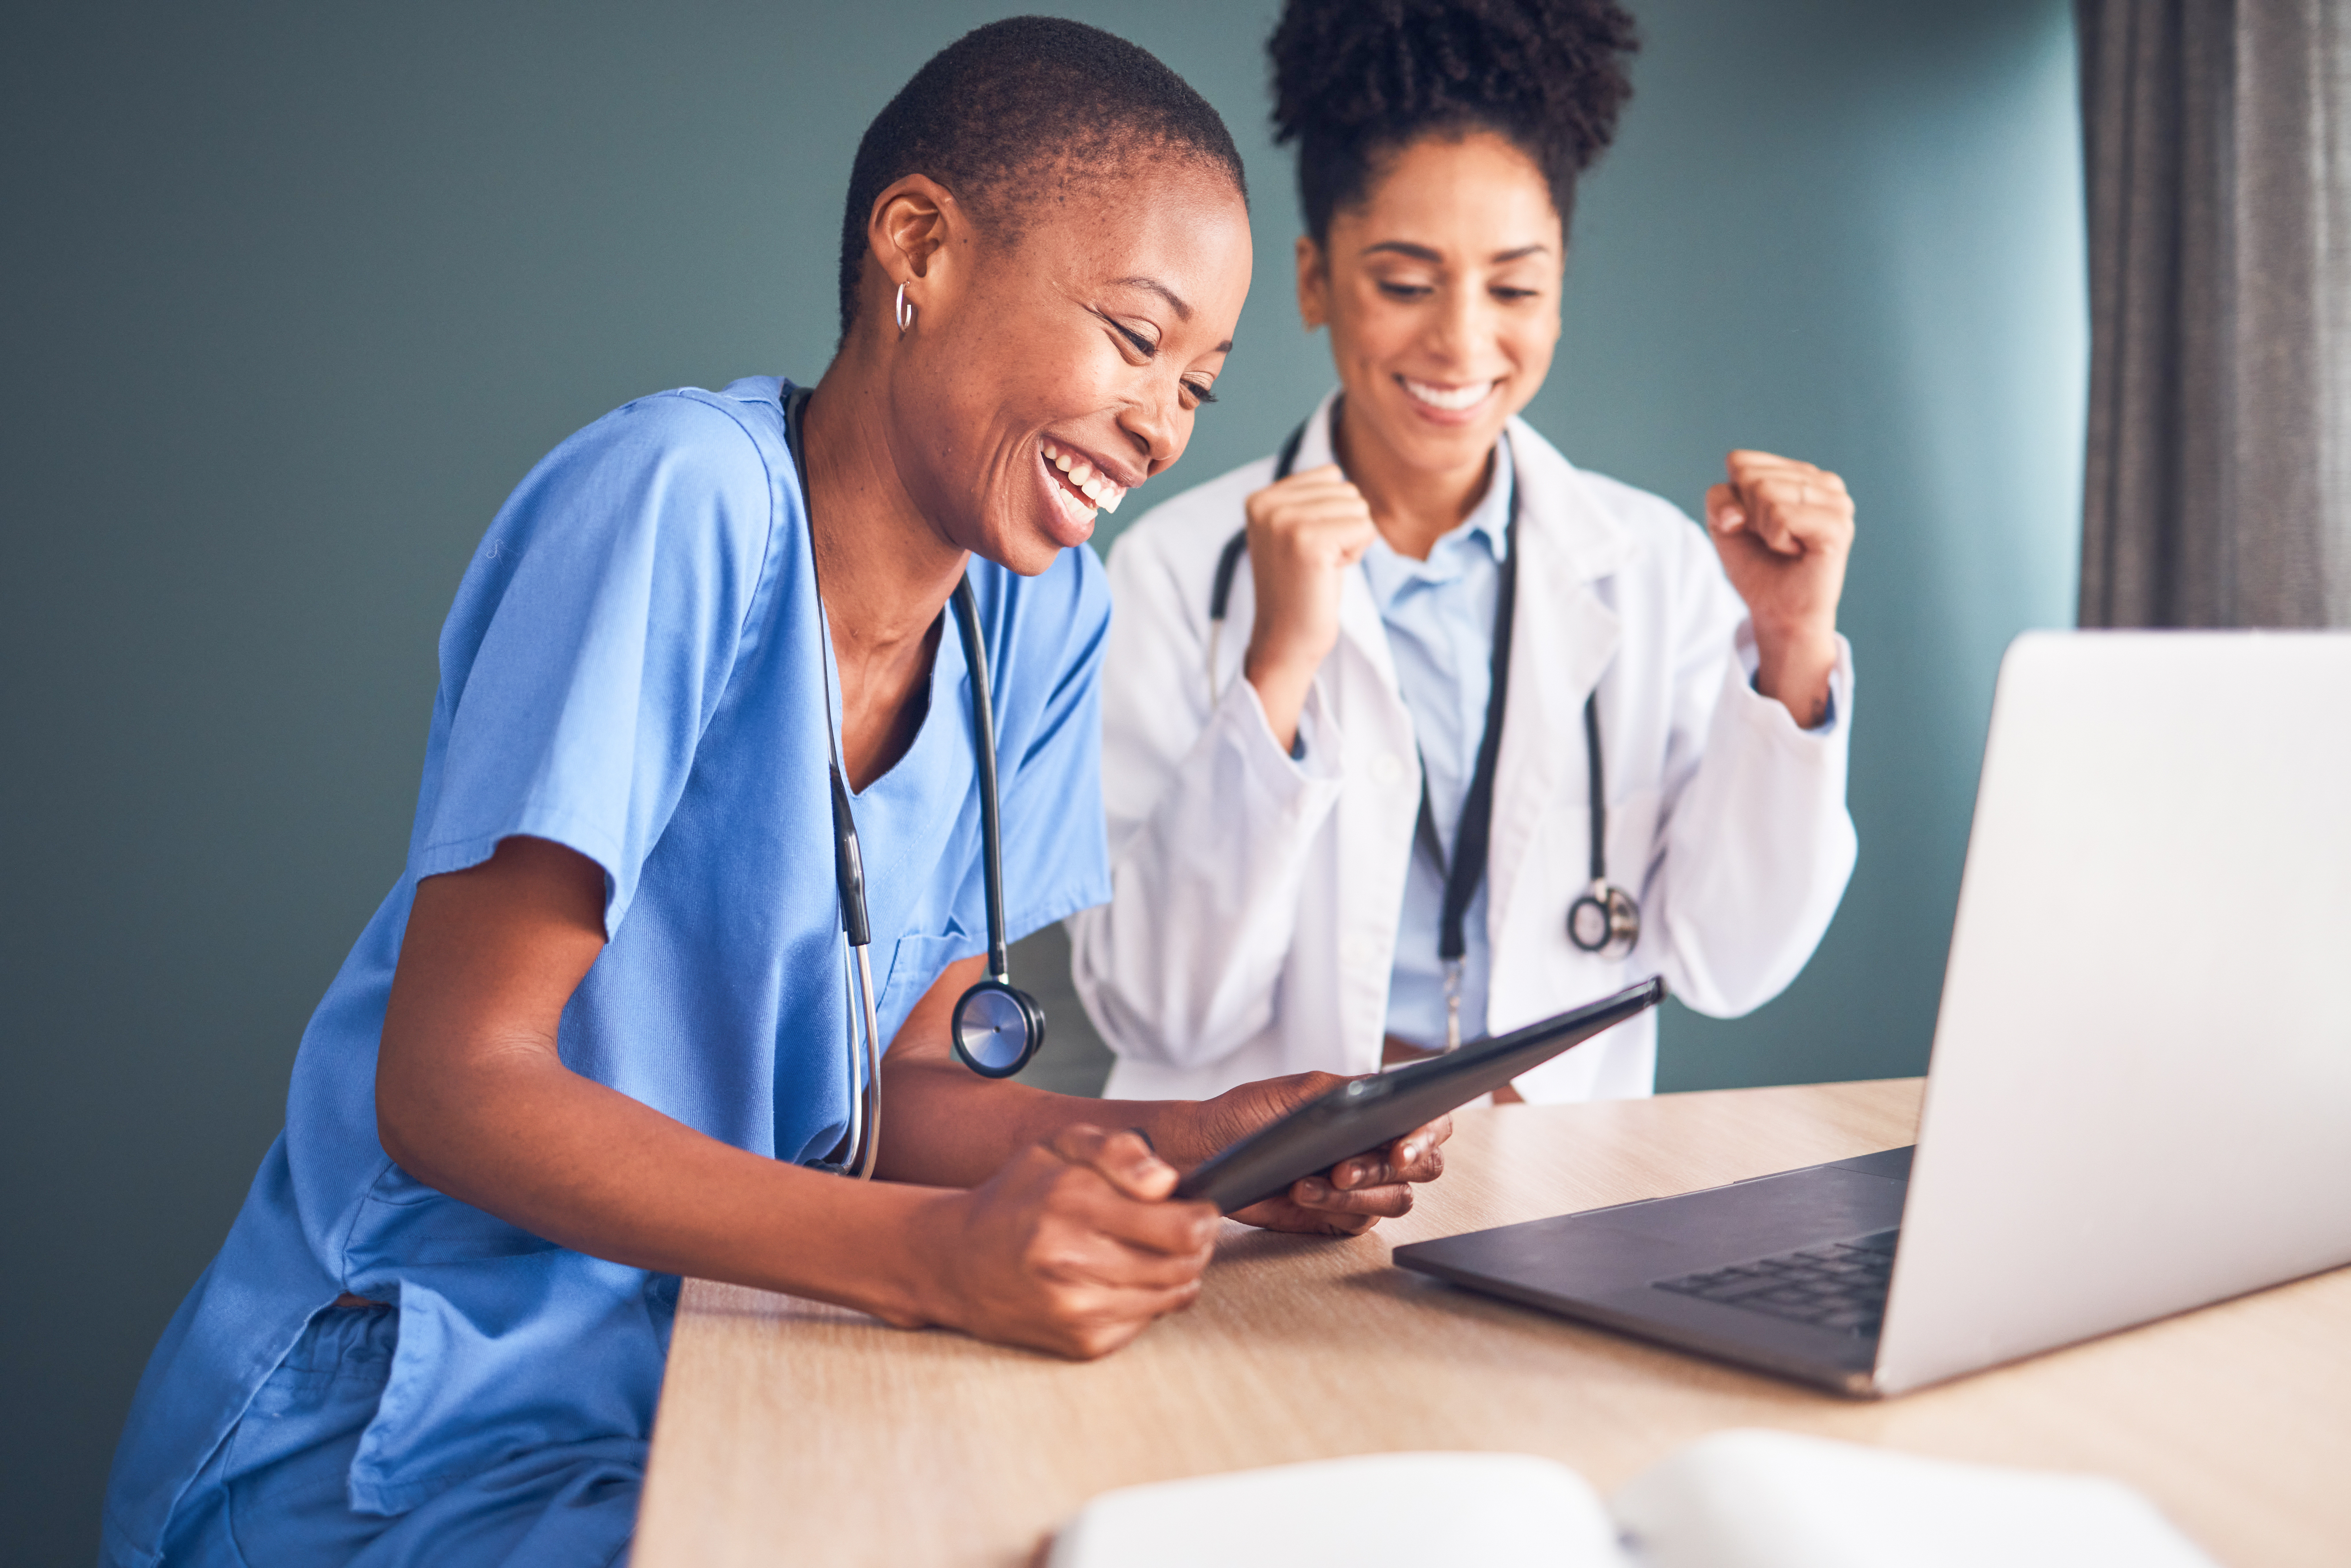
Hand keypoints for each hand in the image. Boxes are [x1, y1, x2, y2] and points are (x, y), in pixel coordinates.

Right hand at [911, 1125, 1217, 1359]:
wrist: (955, 1261)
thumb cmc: (1016, 1198)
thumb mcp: (1059, 1146)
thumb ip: (1119, 1150)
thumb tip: (1167, 1182)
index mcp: (1071, 1203)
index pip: (1182, 1227)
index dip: (1202, 1215)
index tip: (1195, 1207)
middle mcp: (1071, 1260)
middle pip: (1185, 1264)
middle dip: (1196, 1244)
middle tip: (1178, 1230)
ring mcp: (1076, 1308)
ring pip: (1173, 1295)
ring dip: (1175, 1272)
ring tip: (1146, 1251)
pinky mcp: (1080, 1343)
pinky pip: (1146, 1322)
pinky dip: (1146, 1300)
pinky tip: (1119, 1279)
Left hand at [1176, 1073, 1452, 1236]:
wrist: (1209, 1150)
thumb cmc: (1252, 1113)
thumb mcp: (1301, 1090)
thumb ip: (1349, 1090)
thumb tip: (1386, 1091)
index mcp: (1378, 1114)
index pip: (1431, 1123)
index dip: (1427, 1137)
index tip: (1402, 1149)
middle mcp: (1378, 1150)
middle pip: (1423, 1168)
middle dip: (1387, 1169)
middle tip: (1346, 1169)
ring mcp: (1364, 1187)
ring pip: (1394, 1199)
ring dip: (1356, 1193)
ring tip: (1314, 1180)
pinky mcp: (1341, 1218)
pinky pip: (1358, 1221)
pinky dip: (1332, 1207)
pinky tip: (1302, 1192)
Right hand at [1239, 464, 1378, 750]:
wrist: (1285, 640)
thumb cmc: (1300, 588)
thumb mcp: (1293, 532)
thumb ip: (1307, 499)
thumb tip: (1338, 473)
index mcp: (1261, 498)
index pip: (1331, 476)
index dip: (1332, 515)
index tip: (1309, 548)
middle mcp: (1267, 504)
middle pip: (1347, 490)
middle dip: (1344, 527)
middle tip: (1317, 562)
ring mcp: (1285, 521)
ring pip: (1358, 507)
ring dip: (1351, 540)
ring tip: (1322, 567)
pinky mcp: (1308, 542)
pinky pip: (1365, 527)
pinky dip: (1356, 553)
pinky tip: (1330, 573)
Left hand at [1704, 450, 1853, 727]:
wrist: (1777, 609)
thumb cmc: (1756, 564)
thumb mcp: (1724, 524)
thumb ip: (1719, 498)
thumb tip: (1737, 513)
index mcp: (1799, 473)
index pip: (1740, 461)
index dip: (1734, 499)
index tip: (1753, 526)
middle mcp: (1823, 481)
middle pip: (1751, 476)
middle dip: (1749, 515)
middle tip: (1771, 539)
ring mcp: (1836, 501)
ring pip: (1766, 493)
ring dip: (1764, 529)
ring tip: (1785, 546)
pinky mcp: (1838, 524)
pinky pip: (1783, 517)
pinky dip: (1777, 540)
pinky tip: (1795, 551)